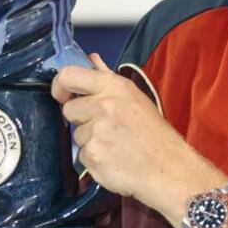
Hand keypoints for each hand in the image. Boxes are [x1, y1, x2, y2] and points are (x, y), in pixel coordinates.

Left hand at [53, 54, 222, 219]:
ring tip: (115, 145)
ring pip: (77, 134)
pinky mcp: (92, 155)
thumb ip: (107, 77)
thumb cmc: (154, 133)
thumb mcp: (135, 97)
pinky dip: (94, 158)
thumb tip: (91, 59)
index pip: (69, 75)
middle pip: (69, 109)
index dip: (59, 86)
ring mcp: (97, 131)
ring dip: (91, 140)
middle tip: (105, 127)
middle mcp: (104, 105)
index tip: (62, 95)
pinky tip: (114, 158)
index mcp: (114, 86)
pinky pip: (82, 155)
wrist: (168, 168)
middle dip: (81, 119)